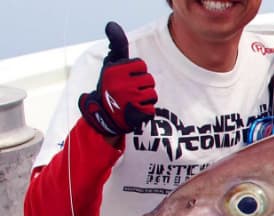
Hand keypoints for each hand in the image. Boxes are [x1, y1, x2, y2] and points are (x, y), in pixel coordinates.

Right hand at [77, 22, 156, 137]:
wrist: (103, 116)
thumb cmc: (110, 86)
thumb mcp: (111, 64)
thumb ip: (116, 45)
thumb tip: (112, 24)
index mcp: (114, 70)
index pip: (141, 65)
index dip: (136, 72)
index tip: (126, 78)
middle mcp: (120, 84)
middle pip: (149, 80)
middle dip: (142, 85)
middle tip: (128, 91)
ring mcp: (128, 100)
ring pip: (152, 94)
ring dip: (145, 98)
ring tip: (131, 101)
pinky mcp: (135, 114)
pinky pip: (151, 109)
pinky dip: (145, 111)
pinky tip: (134, 111)